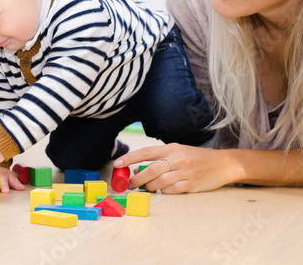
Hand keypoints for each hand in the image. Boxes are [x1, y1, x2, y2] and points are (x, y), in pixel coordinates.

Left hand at [113, 143, 234, 193]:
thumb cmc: (196, 158)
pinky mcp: (191, 185)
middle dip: (137, 179)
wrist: (223, 164)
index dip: (129, 158)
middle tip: (130, 185)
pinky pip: (171, 191)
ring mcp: (185, 172)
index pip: (146, 152)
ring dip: (149, 188)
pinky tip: (163, 191)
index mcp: (171, 148)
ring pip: (159, 182)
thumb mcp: (178, 152)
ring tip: (146, 188)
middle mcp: (177, 158)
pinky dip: (163, 192)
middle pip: (150, 170)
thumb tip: (137, 170)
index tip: (117, 164)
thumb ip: (159, 159)